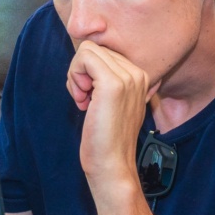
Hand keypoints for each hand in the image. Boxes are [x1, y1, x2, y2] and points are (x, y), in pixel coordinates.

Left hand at [66, 41, 159, 191]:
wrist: (112, 165)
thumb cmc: (106, 139)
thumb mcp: (111, 102)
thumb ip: (105, 80)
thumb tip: (85, 59)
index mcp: (140, 76)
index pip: (104, 52)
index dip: (89, 72)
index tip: (90, 97)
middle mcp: (137, 73)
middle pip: (94, 49)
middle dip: (80, 72)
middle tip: (84, 99)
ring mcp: (127, 77)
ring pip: (87, 51)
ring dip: (76, 75)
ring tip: (84, 100)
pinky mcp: (113, 83)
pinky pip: (83, 58)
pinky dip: (74, 77)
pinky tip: (82, 101)